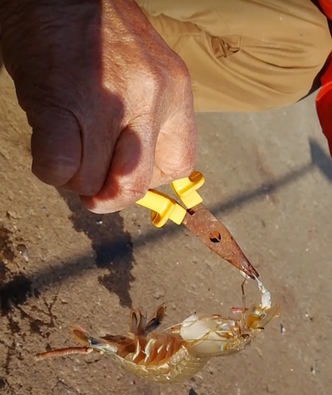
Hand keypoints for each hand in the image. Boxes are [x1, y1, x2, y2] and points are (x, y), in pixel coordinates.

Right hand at [0, 0, 196, 212]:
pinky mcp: (63, 101)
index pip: (178, 166)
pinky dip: (50, 170)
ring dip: (74, 177)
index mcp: (175, 92)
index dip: (148, 181)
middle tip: (88, 179)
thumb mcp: (144, 74)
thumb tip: (124, 179)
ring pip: (93, 181)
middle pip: (135, 184)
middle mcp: (151, 96)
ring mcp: (108, 99)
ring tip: (65, 145)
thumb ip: (145, 121)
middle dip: (108, 194)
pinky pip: (60, 166)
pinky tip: (47, 144)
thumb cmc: (97, 35)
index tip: (122, 172)